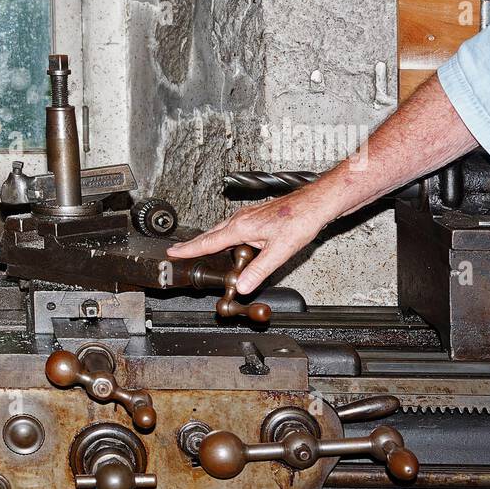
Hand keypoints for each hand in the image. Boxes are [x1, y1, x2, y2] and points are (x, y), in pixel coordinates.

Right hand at [165, 191, 337, 294]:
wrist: (317, 202)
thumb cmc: (301, 220)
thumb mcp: (279, 251)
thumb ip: (259, 270)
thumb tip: (243, 286)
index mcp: (241, 227)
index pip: (208, 242)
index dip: (189, 249)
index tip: (173, 252)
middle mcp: (241, 219)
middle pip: (210, 235)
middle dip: (193, 244)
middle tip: (178, 251)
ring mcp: (248, 216)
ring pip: (221, 230)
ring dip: (208, 239)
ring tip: (197, 248)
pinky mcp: (257, 216)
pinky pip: (232, 227)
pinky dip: (223, 235)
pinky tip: (229, 240)